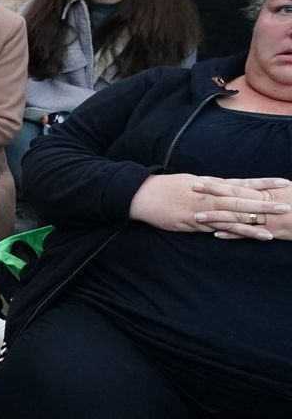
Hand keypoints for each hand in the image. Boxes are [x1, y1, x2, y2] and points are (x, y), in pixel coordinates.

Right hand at [130, 174, 291, 236]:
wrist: (141, 194)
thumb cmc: (165, 188)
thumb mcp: (190, 182)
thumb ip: (210, 187)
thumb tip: (225, 187)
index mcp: (212, 185)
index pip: (243, 182)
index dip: (264, 183)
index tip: (283, 182)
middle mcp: (210, 196)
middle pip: (242, 200)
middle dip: (265, 204)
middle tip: (286, 206)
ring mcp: (203, 210)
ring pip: (233, 217)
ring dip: (255, 222)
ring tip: (274, 229)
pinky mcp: (194, 223)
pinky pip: (219, 229)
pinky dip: (237, 233)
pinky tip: (252, 237)